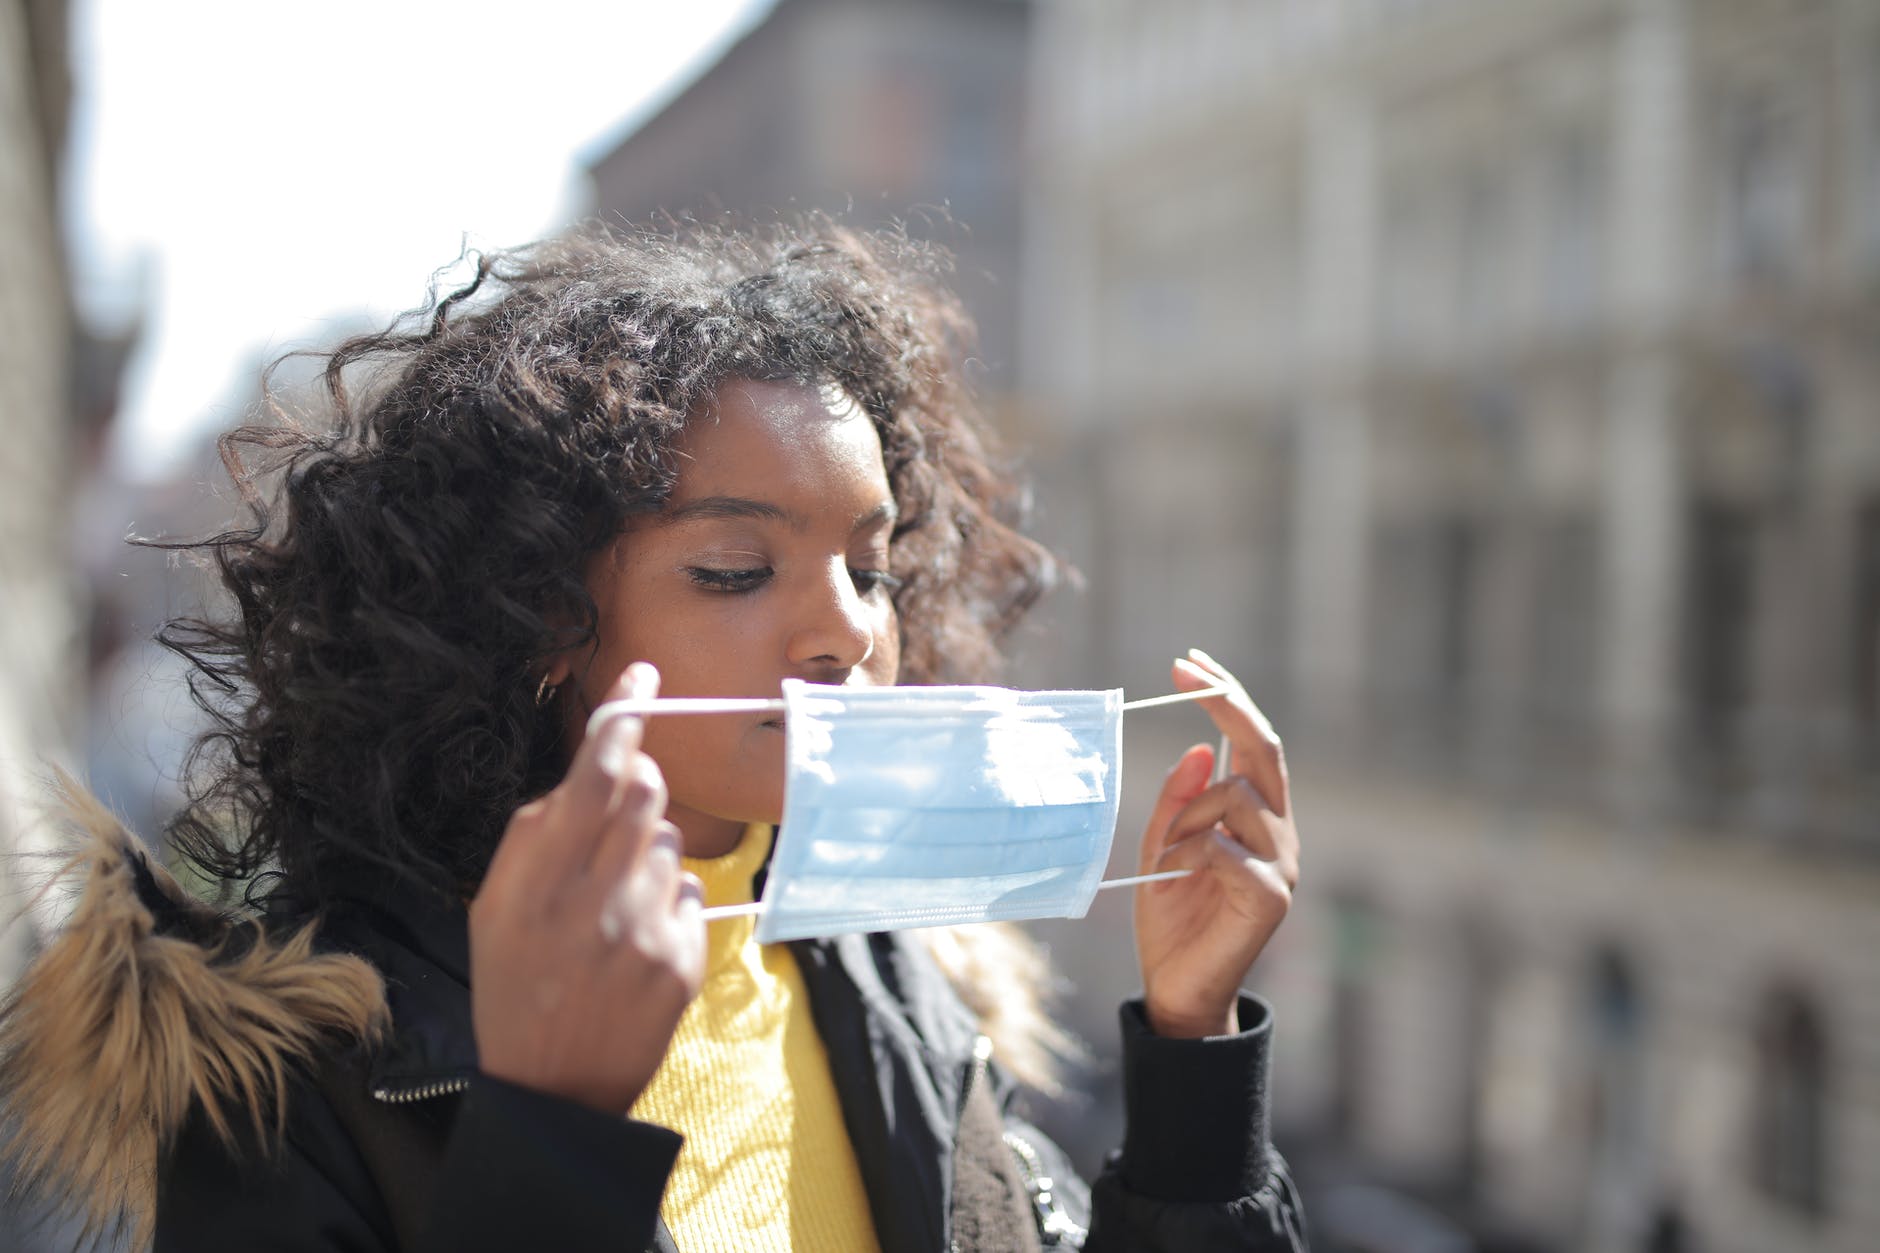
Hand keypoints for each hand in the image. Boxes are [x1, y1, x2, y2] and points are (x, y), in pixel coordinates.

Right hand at [469, 662, 703, 1113]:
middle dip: (637, 788)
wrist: (553, 1091)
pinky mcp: (682, 962)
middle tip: (616, 820)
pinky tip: (637, 946)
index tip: (644, 680)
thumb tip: (581, 780)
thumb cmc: (516, 987)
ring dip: (647, 859)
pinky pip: (691, 895)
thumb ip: (531, 839)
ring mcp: (644, 932)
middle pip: (644, 796)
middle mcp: (593, 901)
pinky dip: (669, 906)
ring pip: (669, 845)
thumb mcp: (492, 911)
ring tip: (613, 912)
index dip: (622, 721)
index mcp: (537, 883)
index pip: (593, 778)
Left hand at [1134, 649, 1299, 1038]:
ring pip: (1235, 796)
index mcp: (1256, 816)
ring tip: (1166, 858)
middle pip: (1264, 749)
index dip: (1226, 699)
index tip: (1189, 663)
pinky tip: (1177, 878)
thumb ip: (1178, 802)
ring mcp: (1282, 863)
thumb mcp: (1161, 846)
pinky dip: (1191, 853)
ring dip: (1186, 815)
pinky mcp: (1272, 896)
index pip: (1253, 743)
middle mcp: (1279, 832)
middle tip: (1184, 671)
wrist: (1176, 986)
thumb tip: (1202, 749)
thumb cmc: (1170, 917)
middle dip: (1226, 703)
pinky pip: (1225, 847)